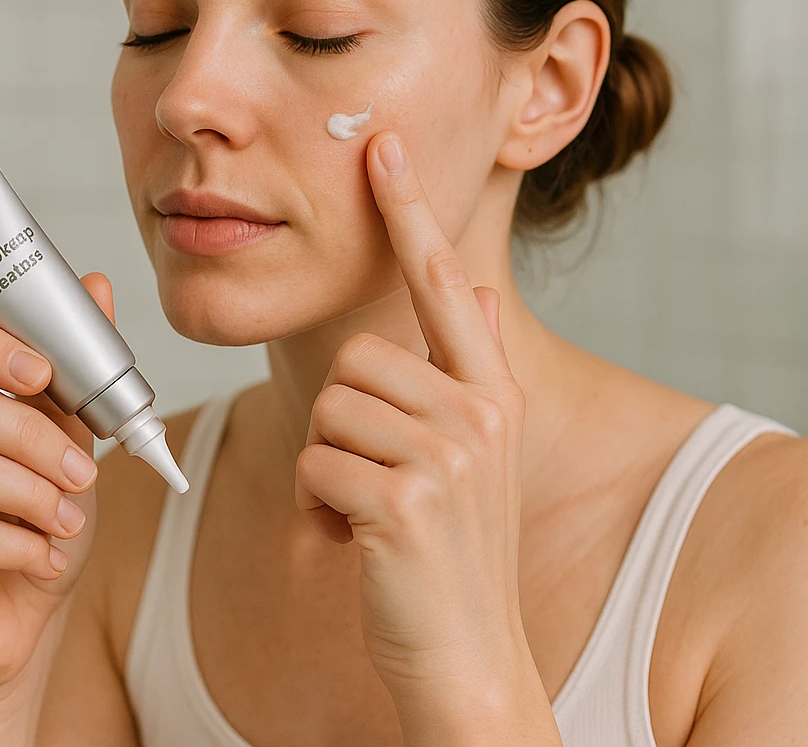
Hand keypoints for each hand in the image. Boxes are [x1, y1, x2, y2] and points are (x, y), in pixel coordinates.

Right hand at [0, 274, 113, 707]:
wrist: (22, 621)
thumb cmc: (35, 524)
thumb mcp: (68, 440)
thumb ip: (73, 369)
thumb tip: (96, 286)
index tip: (43, 371)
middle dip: (28, 431)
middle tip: (81, 470)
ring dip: (29, 490)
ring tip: (67, 517)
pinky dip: (19, 545)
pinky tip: (45, 556)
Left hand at [295, 132, 535, 735]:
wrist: (468, 660)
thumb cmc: (452, 557)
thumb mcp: (475, 458)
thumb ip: (469, 371)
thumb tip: (470, 288)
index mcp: (494, 393)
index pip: (441, 282)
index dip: (410, 211)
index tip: (383, 147)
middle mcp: (480, 412)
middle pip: (353, 360)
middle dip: (341, 425)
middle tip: (374, 483)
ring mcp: (449, 456)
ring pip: (327, 409)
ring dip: (327, 469)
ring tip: (370, 515)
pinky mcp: (405, 500)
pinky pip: (314, 465)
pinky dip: (316, 509)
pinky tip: (355, 543)